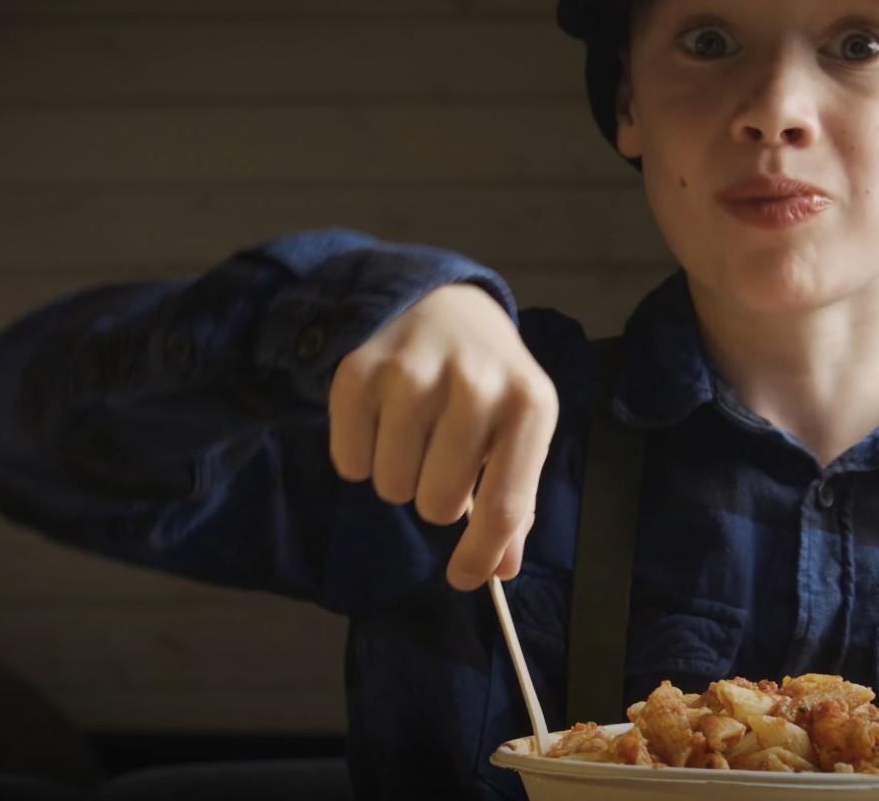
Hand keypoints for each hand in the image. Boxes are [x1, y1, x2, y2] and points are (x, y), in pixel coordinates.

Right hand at [328, 283, 558, 590]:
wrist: (441, 300)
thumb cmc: (490, 380)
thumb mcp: (521, 428)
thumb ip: (514, 499)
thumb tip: (501, 569)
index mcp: (530, 405)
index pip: (505, 505)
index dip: (481, 554)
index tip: (465, 579)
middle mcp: (476, 384)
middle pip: (437, 504)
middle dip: (437, 498)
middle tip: (442, 460)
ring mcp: (414, 372)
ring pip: (390, 486)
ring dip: (400, 475)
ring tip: (416, 433)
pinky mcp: (359, 369)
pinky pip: (348, 461)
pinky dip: (361, 455)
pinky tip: (383, 419)